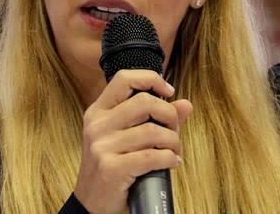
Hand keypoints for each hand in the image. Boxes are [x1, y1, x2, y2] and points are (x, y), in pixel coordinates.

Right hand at [74, 70, 192, 213]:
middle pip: (145, 102)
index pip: (124, 79)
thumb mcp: (128, 140)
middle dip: (169, 115)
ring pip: (152, 131)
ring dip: (173, 142)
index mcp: (98, 112)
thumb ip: (157, 120)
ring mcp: (102, 147)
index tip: (169, 91)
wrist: (93, 207)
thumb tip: (186, 104)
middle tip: (174, 131)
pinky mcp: (110, 168)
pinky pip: (152, 156)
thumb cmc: (113, 169)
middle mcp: (97, 125)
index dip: (151, 79)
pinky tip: (172, 163)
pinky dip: (169, 159)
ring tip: (174, 151)